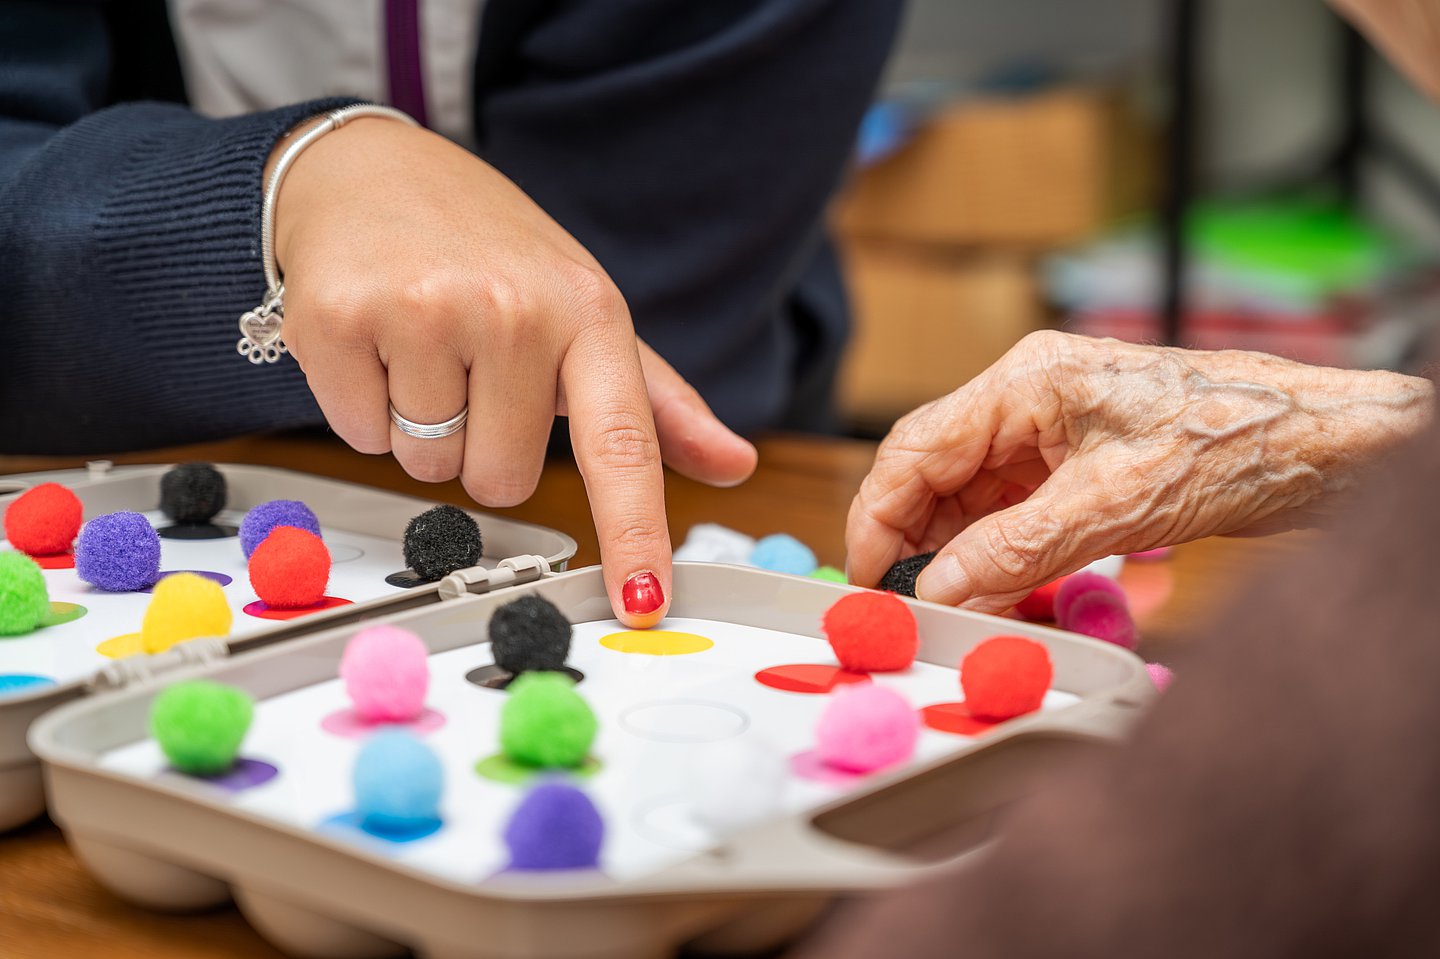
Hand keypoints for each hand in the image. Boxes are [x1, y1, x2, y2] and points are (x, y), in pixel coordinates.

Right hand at [269, 117, 756, 624]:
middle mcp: (513, 309)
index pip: (622, 445)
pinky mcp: (339, 317)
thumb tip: (734, 464)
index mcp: (589, 312)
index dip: (635, 533)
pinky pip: (361, 435)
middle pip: (500, 481)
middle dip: (481, 442)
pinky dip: (364, 405)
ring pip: (429, 465)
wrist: (369, 172)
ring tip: (422, 347)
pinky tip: (375, 341)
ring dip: (422, 425)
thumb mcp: (584, 312)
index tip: (643, 604)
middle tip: (470, 368)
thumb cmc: (489, 250)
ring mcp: (423, 310)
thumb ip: (657, 403)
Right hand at [846, 331, 1432, 611]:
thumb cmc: (1231, 444)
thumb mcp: (1113, 506)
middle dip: (914, 540)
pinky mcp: (1078, 461)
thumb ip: (1013, 550)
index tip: (870, 581)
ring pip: (971, 495)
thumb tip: (940, 593)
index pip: (915, 448)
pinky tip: (999, 592)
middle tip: (907, 606)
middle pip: (935, 471)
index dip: (879, 518)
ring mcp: (1053, 429)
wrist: (1321, 444)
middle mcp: (1028, 399)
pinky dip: (998, 552)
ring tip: (953, 610)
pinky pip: (1012, 508)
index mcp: (1025, 382)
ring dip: (957, 553)